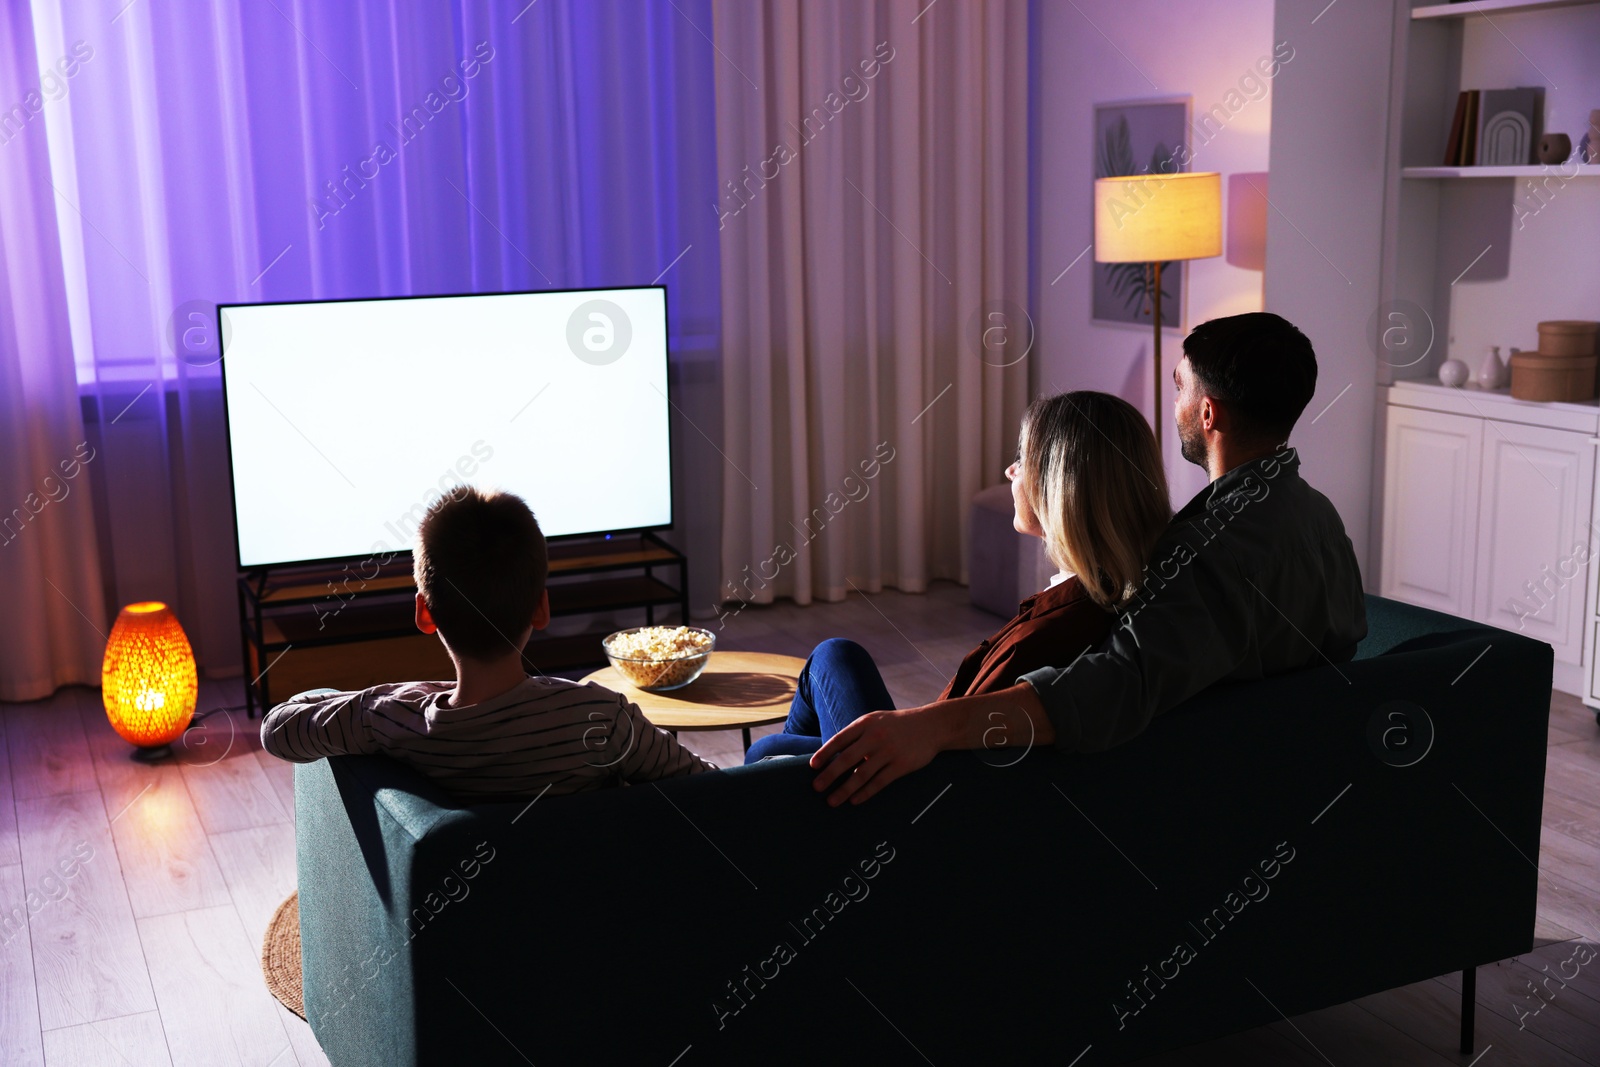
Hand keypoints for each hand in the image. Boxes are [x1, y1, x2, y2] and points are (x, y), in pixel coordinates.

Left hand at [809, 706, 943, 805]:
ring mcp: (888, 752)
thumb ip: (856, 735)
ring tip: (832, 801)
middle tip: (816, 788)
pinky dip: (865, 793)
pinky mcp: (901, 765)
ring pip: (861, 774)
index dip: (825, 753)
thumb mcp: (875, 721)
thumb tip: (832, 756)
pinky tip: (854, 801)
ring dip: (844, 790)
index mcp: (866, 723)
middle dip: (829, 775)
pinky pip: (879, 782)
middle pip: (847, 759)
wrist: (931, 726)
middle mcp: (875, 737)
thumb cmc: (897, 725)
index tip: (813, 766)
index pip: (839, 739)